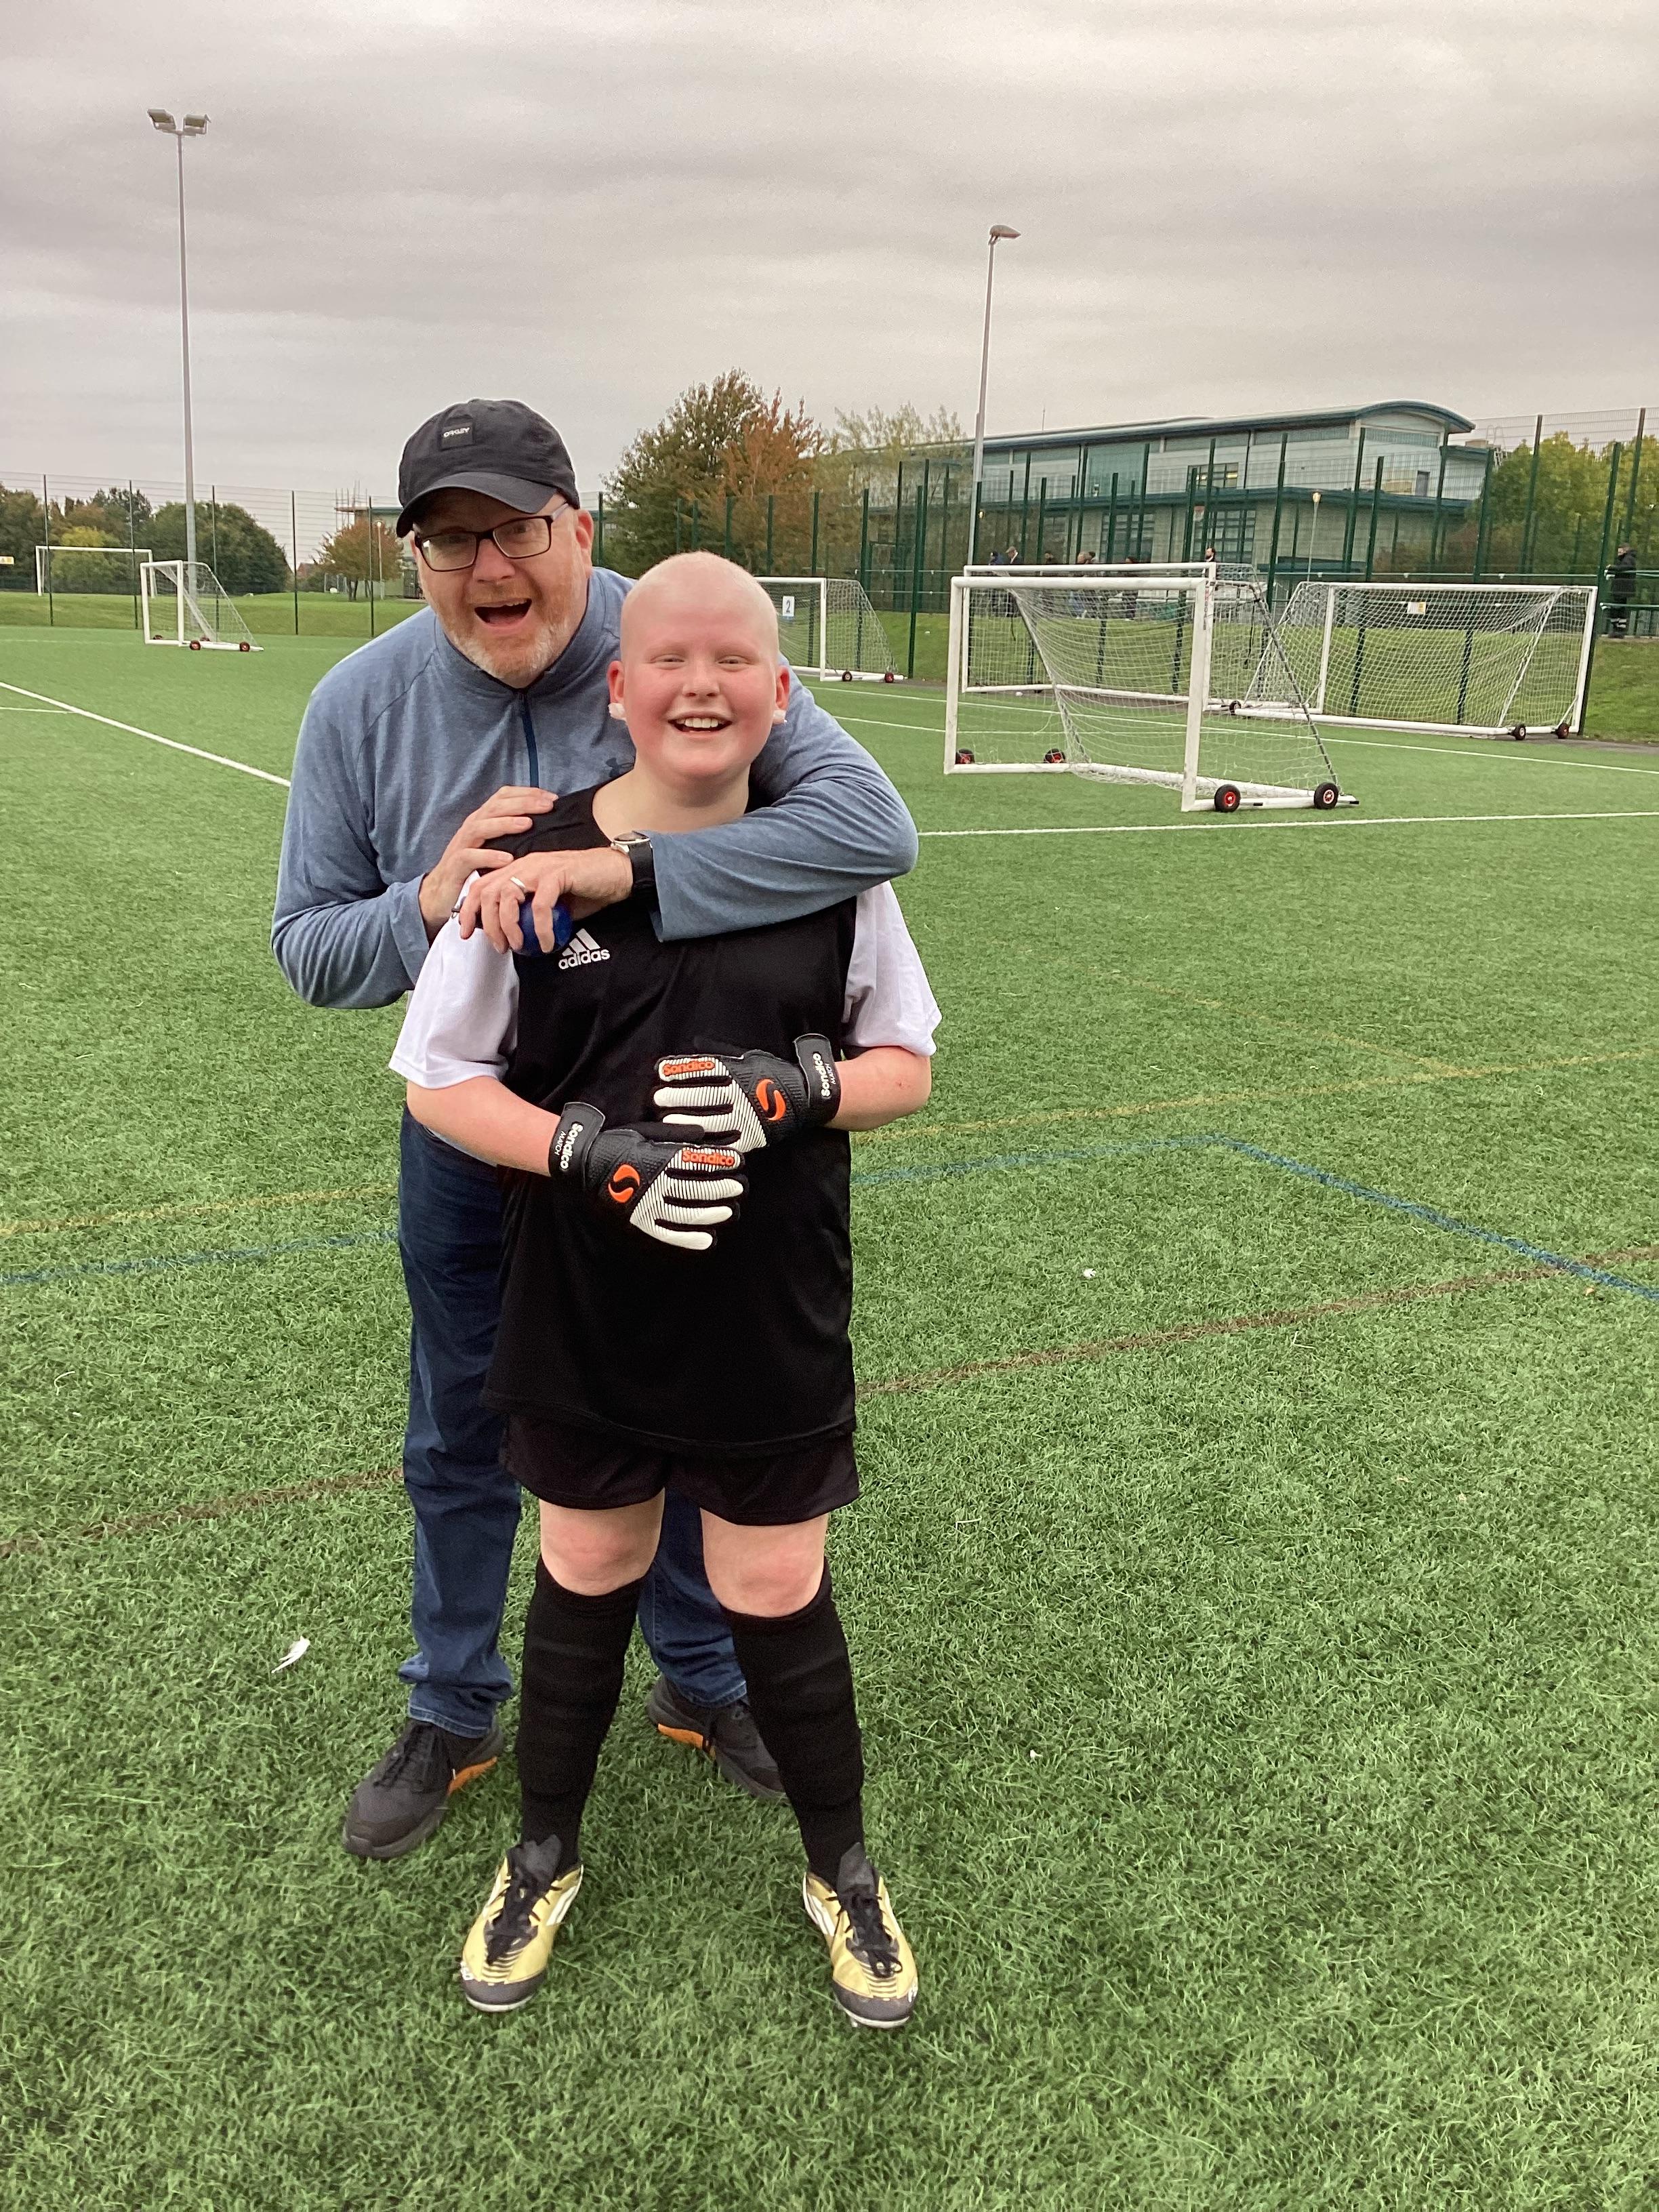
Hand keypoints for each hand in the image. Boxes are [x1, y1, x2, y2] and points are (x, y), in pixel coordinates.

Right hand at [418, 785, 555, 937]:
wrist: (440, 894)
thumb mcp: (495, 848)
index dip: (527, 793)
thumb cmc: (474, 870)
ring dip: (505, 824)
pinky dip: (488, 856)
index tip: (553, 799)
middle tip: (548, 806)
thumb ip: (513, 837)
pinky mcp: (455, 866)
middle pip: (495, 806)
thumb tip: (544, 827)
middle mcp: (471, 828)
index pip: (503, 797)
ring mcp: (461, 845)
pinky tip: (507, 859)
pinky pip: (469, 857)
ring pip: (481, 826)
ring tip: (528, 824)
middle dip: (522, 803)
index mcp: (483, 820)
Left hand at [459, 846, 631, 952]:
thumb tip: (518, 939)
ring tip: (520, 946)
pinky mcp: (558, 874)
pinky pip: (540, 906)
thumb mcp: (553, 905)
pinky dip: (541, 928)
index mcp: (520, 869)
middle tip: (499, 946)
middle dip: (486, 923)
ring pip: (508, 897)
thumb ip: (532, 915)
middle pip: (488, 891)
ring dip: (509, 926)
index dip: (470, 910)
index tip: (467, 933)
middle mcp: (525, 865)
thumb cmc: (588, 889)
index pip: (482, 885)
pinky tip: (548, 943)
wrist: (618, 873)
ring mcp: (540, 867)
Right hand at [548, 1102, 745, 1251]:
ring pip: (686, 1213)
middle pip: (695, 1188)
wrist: (582, 1165)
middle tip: (741, 1188)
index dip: (720, 1162)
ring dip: (711, 1213)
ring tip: (730, 1211)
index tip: (738, 1162)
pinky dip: (688, 1239)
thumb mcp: (646, 1132)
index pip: (695, 1161)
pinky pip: (667, 1234)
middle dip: (722, 1188)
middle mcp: (653, 1184)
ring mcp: (645, 1205)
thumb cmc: (618, 1143)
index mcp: (655, 1158)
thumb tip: (704, 1135)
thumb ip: (676, 1135)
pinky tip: (708, 1240)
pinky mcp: (638, 1221)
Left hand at [651, 1036, 839, 1153]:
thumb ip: (722, 1056)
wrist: (808, 1096)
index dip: (683, 1069)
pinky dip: (710, 1143)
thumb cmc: (773, 1073)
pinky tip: (692, 1143)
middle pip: (706, 1094)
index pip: (706, 1068)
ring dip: (689, 1120)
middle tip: (657, 1099)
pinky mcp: (754, 1136)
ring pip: (714, 1120)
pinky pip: (729, 1142)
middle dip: (679, 1096)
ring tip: (668, 1121)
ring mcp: (749, 1116)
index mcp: (741, 1071)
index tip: (661, 1071)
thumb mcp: (749, 1057)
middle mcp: (744, 1093)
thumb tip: (693, 1048)